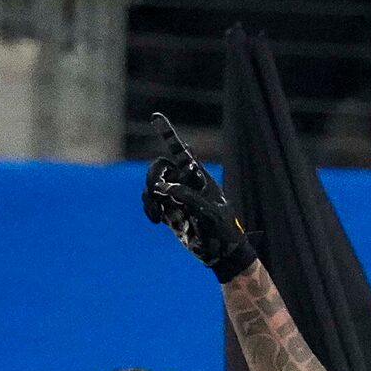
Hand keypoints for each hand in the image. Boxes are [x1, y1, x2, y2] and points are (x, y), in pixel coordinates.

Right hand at [141, 114, 255, 281]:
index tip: (155, 117)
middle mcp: (185, 182)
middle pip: (160, 167)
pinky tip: (156, 220)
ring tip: (158, 215)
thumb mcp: (209, 212)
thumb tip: (165, 188)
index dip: (168, 134)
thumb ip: (188, 197)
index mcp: (198, 176)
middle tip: (157, 192)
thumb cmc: (222, 230)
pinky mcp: (168, 210)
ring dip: (149, 198)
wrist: (220, 253)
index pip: (182, 151)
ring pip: (152, 185)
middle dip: (153, 177)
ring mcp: (175, 196)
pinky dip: (149, 207)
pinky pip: (151, 201)